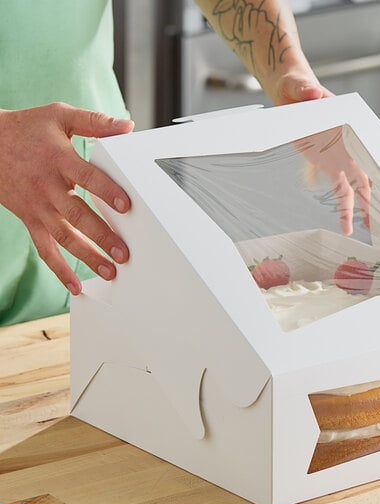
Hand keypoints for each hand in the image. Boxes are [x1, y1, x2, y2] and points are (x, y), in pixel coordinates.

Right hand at [0, 103, 133, 294]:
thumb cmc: (28, 129)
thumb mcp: (59, 116)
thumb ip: (94, 122)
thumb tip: (127, 126)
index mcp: (58, 159)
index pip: (86, 177)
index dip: (106, 191)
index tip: (126, 206)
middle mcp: (47, 186)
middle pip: (77, 214)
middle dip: (101, 235)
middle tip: (124, 253)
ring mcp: (38, 207)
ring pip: (64, 236)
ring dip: (87, 256)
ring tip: (110, 272)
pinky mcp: (31, 220)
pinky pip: (44, 249)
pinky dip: (59, 269)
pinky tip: (76, 286)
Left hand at [273, 80, 371, 234]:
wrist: (291, 97)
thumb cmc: (299, 89)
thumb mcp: (300, 87)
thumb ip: (307, 90)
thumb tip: (313, 94)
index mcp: (351, 125)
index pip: (370, 147)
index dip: (379, 166)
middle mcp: (352, 146)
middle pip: (369, 175)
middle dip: (376, 197)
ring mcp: (342, 159)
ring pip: (357, 189)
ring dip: (362, 210)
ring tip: (368, 230)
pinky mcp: (330, 168)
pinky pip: (340, 192)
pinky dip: (344, 209)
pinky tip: (346, 227)